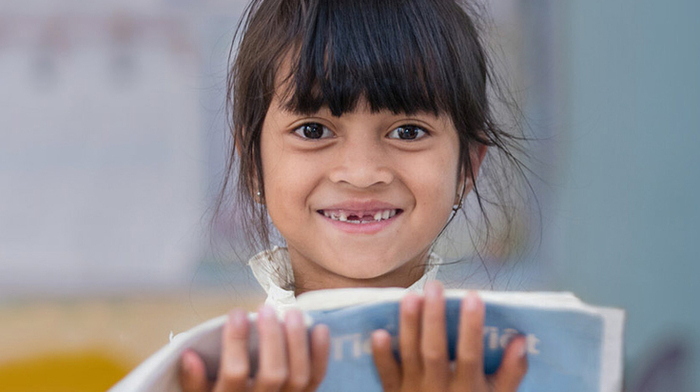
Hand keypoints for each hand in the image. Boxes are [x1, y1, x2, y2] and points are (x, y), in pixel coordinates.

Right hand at [179, 306, 329, 391]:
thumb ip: (193, 380)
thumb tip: (188, 354)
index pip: (235, 373)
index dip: (235, 343)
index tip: (235, 313)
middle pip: (273, 373)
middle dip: (272, 338)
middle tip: (267, 308)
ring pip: (298, 376)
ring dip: (297, 341)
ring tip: (292, 312)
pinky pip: (316, 379)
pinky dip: (320, 354)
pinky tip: (319, 328)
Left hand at [371, 282, 527, 391]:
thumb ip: (511, 372)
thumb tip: (521, 340)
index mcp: (468, 389)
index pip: (470, 355)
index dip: (472, 327)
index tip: (473, 296)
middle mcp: (439, 389)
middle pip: (435, 351)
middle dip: (434, 319)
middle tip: (434, 287)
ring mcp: (414, 391)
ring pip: (410, 356)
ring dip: (409, 327)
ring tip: (411, 296)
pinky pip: (386, 375)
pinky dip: (382, 356)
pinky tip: (379, 333)